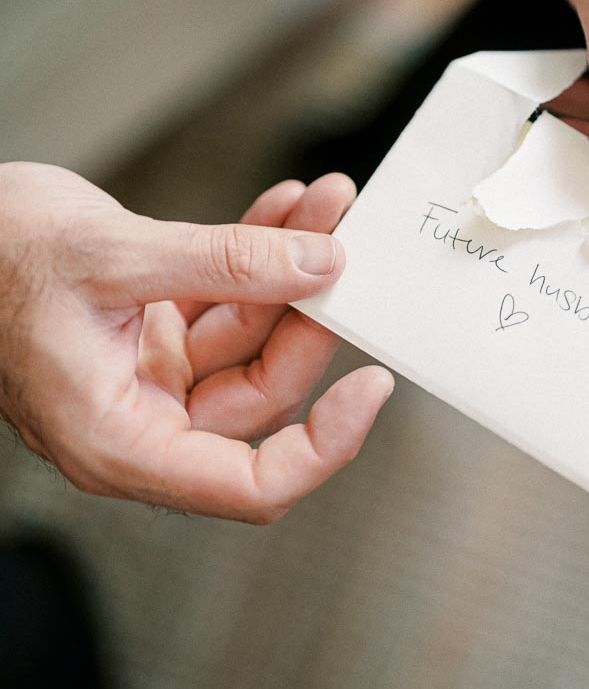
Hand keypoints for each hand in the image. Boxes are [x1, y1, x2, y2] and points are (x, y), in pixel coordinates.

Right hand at [0, 164, 392, 520]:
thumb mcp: (116, 256)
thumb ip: (225, 263)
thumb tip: (321, 263)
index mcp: (119, 441)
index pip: (249, 484)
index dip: (324, 447)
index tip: (372, 386)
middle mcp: (140, 419)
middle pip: (263, 395)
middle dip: (311, 314)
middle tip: (345, 241)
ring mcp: (148, 374)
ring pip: (251, 340)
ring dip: (291, 269)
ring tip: (324, 205)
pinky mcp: (152, 332)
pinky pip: (225, 304)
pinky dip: (256, 256)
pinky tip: (286, 210)